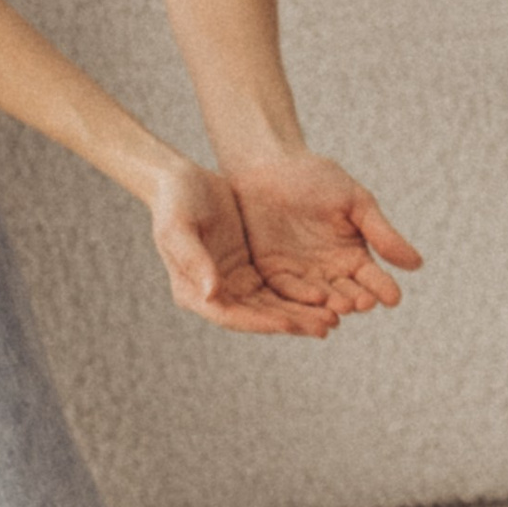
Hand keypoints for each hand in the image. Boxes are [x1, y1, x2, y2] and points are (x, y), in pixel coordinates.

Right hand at [147, 160, 339, 338]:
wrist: (181, 180)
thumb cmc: (173, 202)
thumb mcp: (178, 228)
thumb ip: (194, 260)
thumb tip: (211, 294)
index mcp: (192, 292)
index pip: (231, 316)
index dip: (261, 322)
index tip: (289, 323)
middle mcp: (214, 294)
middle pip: (257, 316)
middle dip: (292, 321)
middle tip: (326, 325)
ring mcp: (232, 283)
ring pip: (271, 304)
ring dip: (301, 312)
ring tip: (334, 317)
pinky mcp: (248, 268)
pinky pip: (277, 286)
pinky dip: (299, 294)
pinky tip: (325, 295)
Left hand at [223, 151, 422, 320]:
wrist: (271, 166)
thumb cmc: (317, 180)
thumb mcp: (355, 203)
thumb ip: (382, 234)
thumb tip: (418, 265)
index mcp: (354, 256)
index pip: (373, 279)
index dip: (383, 288)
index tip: (393, 298)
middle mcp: (330, 272)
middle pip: (348, 294)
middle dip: (357, 300)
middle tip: (365, 303)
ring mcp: (302, 275)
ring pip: (320, 299)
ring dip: (330, 307)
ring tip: (342, 309)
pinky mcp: (273, 274)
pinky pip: (287, 291)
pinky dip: (300, 299)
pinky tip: (314, 300)